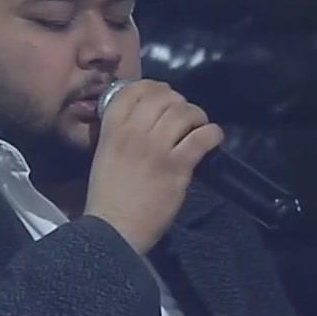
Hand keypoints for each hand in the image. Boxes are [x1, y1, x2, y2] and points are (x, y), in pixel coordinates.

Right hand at [83, 80, 222, 254]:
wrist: (114, 229)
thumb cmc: (107, 196)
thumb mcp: (104, 156)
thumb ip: (119, 134)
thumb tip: (143, 120)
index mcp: (111, 131)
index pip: (132, 91)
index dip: (152, 86)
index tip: (163, 94)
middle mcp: (133, 134)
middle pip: (162, 97)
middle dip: (178, 101)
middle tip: (184, 113)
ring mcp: (156, 149)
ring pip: (183, 112)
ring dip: (196, 115)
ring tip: (198, 125)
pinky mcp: (177, 167)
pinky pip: (201, 138)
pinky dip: (212, 134)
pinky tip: (212, 138)